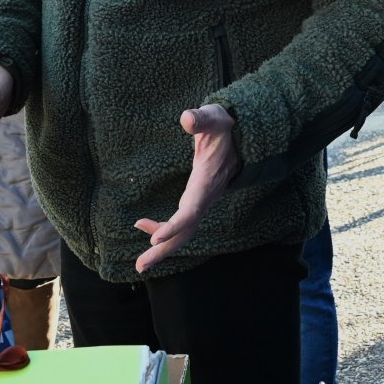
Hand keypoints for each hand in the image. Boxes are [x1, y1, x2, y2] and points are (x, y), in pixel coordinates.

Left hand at [133, 105, 240, 272]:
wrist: (243, 136)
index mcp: (207, 182)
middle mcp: (206, 198)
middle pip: (186, 231)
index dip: (174, 226)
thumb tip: (187, 119)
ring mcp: (203, 202)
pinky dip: (163, 229)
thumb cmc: (226, 126)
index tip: (155, 239)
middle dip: (164, 250)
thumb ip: (201, 119)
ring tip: (140, 263)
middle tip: (140, 266)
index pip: (191, 210)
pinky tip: (143, 225)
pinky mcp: (198, 201)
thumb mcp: (215, 117)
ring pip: (184, 232)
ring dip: (163, 248)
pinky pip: (182, 223)